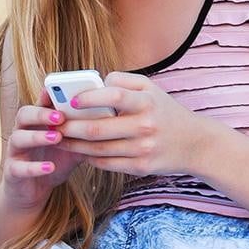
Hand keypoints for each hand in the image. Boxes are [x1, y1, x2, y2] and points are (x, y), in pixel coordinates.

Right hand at [0, 93, 85, 212]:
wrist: (35, 190)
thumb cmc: (55, 161)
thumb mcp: (73, 146)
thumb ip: (84, 133)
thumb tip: (110, 122)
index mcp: (37, 123)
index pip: (39, 103)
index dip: (47, 95)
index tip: (61, 90)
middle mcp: (23, 132)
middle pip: (24, 115)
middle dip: (41, 113)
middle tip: (61, 117)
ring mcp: (16, 151)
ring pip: (18, 138)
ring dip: (37, 136)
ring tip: (56, 138)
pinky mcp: (12, 171)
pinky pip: (19, 167)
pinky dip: (34, 167)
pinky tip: (50, 167)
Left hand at [57, 71, 217, 175]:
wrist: (195, 144)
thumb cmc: (164, 111)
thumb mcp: (150, 89)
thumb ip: (122, 81)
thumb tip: (94, 83)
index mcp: (146, 101)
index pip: (113, 96)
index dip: (88, 98)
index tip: (71, 101)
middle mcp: (145, 125)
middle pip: (96, 129)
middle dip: (69, 127)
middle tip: (53, 124)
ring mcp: (143, 148)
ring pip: (97, 149)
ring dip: (73, 145)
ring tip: (59, 138)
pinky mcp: (141, 167)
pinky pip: (106, 163)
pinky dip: (89, 158)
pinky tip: (79, 151)